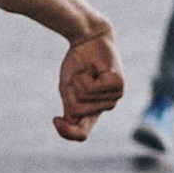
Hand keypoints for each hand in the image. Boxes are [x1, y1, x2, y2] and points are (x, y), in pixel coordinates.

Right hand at [53, 27, 123, 141]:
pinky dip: (85, 77)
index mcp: (93, 111)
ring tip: (87, 71)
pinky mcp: (118, 87)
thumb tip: (69, 123)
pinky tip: (94, 69)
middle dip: (70, 91)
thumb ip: (70, 108)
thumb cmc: (77, 63)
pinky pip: (91, 90)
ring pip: (85, 100)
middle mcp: (106, 107)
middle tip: (78, 76)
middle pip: (78, 111)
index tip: (55, 119)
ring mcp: (114, 98)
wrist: (88, 38)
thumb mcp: (68, 88)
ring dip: (79, 82)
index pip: (82, 134)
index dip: (68, 132)